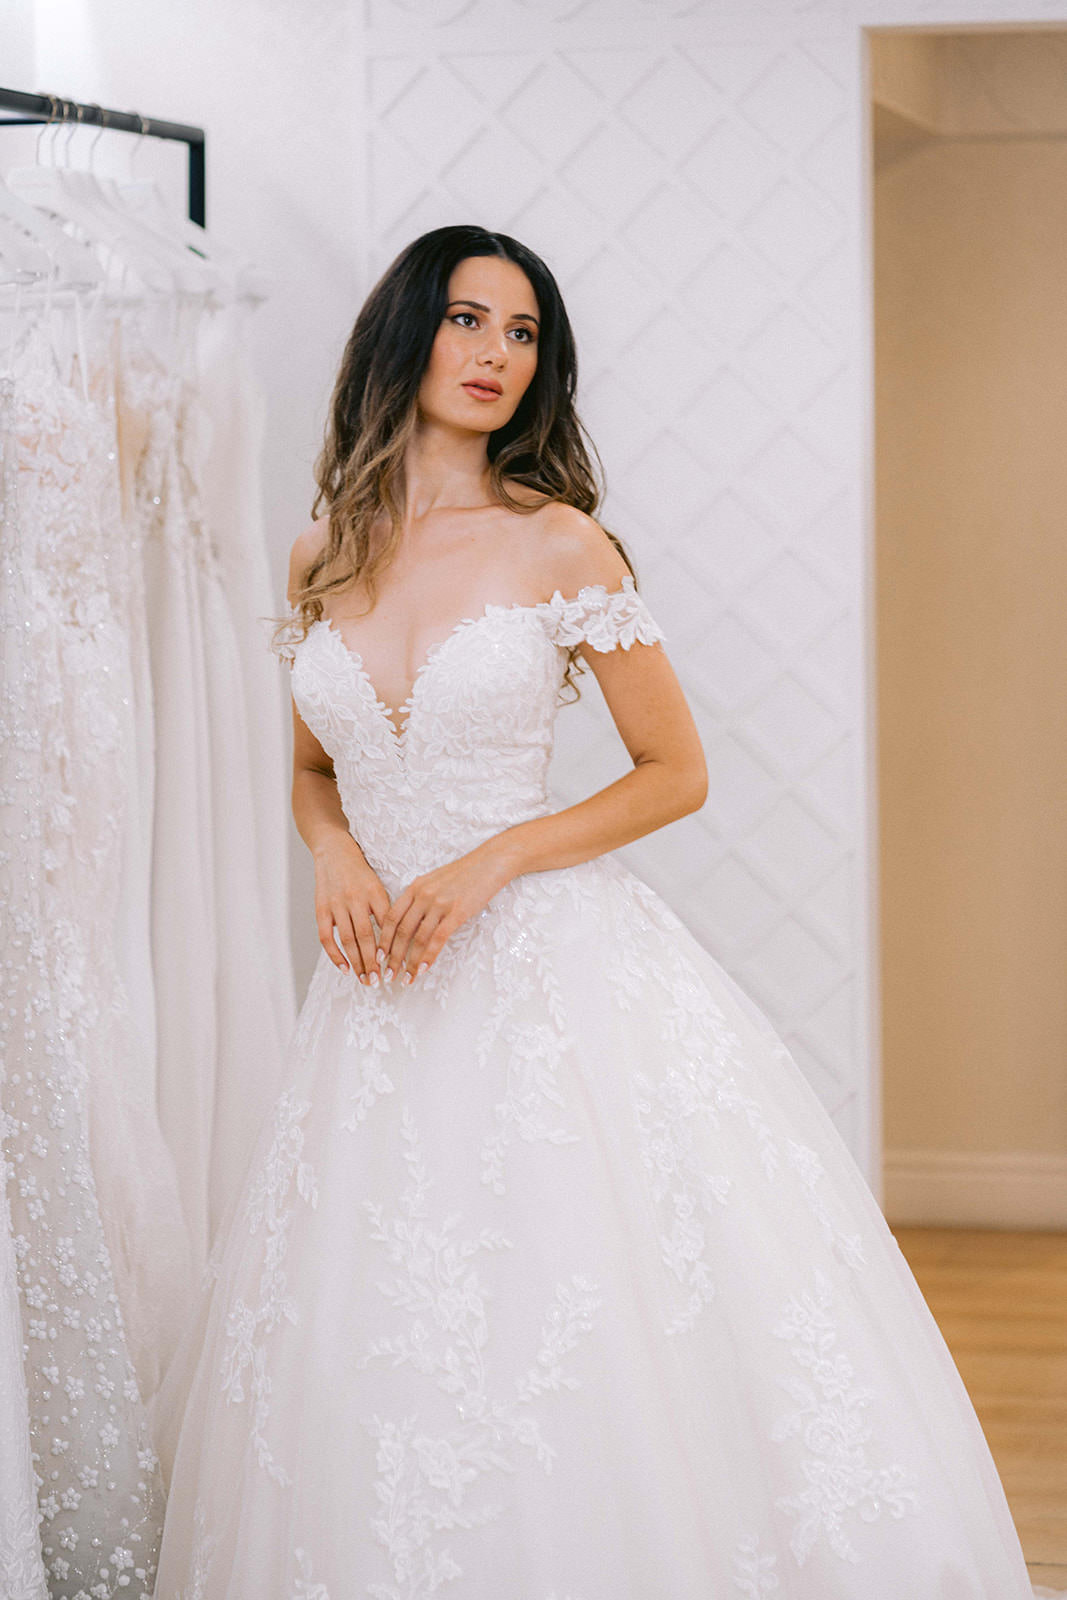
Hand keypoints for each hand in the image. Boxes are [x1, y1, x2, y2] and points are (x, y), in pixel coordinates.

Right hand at [313, 833, 391, 984]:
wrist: (333, 850)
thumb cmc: (360, 871)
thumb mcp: (378, 885)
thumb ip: (385, 909)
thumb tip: (397, 938)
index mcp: (375, 893)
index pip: (387, 926)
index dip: (393, 947)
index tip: (400, 966)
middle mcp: (356, 899)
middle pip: (367, 937)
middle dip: (374, 962)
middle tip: (380, 982)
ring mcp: (337, 904)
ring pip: (348, 939)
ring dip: (357, 963)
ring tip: (365, 980)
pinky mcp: (321, 908)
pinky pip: (327, 936)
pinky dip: (335, 955)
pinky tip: (344, 969)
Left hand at [377, 840, 514, 983]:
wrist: (490, 863)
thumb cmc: (464, 873)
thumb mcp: (435, 881)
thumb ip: (421, 898)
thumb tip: (412, 920)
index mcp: (415, 888)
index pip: (391, 918)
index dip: (383, 939)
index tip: (378, 956)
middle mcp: (423, 896)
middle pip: (401, 931)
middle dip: (393, 957)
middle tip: (388, 975)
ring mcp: (439, 904)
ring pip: (418, 938)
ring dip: (410, 962)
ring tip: (407, 978)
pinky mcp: (457, 912)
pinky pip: (437, 939)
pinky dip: (428, 956)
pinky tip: (424, 969)